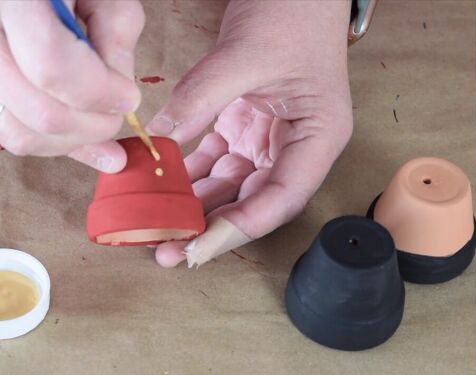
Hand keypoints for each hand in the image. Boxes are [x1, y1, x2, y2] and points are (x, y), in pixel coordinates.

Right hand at [0, 0, 144, 172]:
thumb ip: (116, 28)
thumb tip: (120, 92)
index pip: (52, 66)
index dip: (98, 92)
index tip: (127, 95)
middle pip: (39, 113)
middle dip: (93, 127)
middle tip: (116, 114)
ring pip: (19, 136)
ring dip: (70, 143)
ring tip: (96, 127)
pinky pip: (3, 133)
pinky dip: (46, 140)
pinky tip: (71, 130)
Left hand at [150, 1, 353, 266]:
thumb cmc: (292, 12)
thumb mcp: (245, 53)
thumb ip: (202, 96)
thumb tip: (161, 137)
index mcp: (317, 136)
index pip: (280, 198)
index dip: (239, 227)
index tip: (198, 245)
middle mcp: (295, 146)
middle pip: (252, 201)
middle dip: (210, 227)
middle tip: (169, 249)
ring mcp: (268, 138)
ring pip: (229, 186)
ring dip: (194, 204)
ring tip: (158, 224)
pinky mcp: (244, 126)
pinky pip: (214, 160)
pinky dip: (188, 173)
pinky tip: (161, 186)